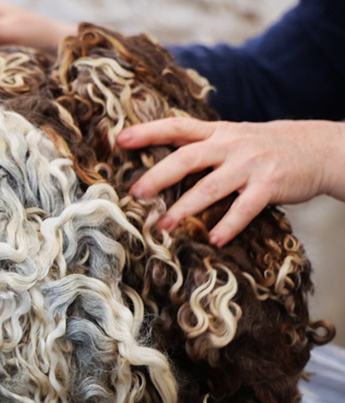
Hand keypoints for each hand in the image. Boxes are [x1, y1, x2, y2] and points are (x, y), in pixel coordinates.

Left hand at [117, 118, 344, 245]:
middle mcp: (230, 145)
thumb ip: (200, 148)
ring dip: (185, 208)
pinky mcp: (270, 185)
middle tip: (136, 193)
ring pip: (211, 187)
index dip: (148, 132)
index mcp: (217, 133)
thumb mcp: (232, 138)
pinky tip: (214, 240)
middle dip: (158, 176)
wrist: (318, 148)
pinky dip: (229, 225)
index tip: (120, 139)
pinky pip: (245, 208)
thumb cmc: (264, 148)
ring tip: (164, 226)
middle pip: (187, 158)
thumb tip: (159, 166)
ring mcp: (250, 165)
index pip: (177, 127)